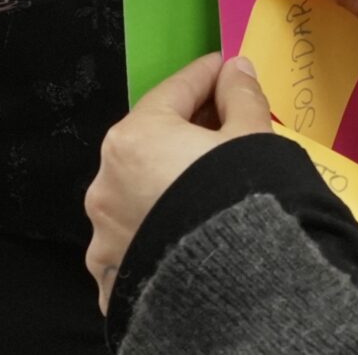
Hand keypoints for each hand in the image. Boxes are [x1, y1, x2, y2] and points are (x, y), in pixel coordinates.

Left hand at [84, 52, 269, 312]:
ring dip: (169, 182)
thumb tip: (236, 72)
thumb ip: (241, 96)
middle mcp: (107, 183)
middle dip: (189, 132)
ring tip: (211, 186)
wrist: (238, 285)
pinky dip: (157, 229)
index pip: (176, 90)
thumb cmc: (240, 201)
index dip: (209, 75)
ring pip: (140, 193)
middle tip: (230, 126)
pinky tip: (185, 229)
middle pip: (153, 142)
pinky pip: (135, 239)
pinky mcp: (111, 275)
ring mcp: (104, 234)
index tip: (229, 71)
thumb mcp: (252, 136)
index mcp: (136, 138)